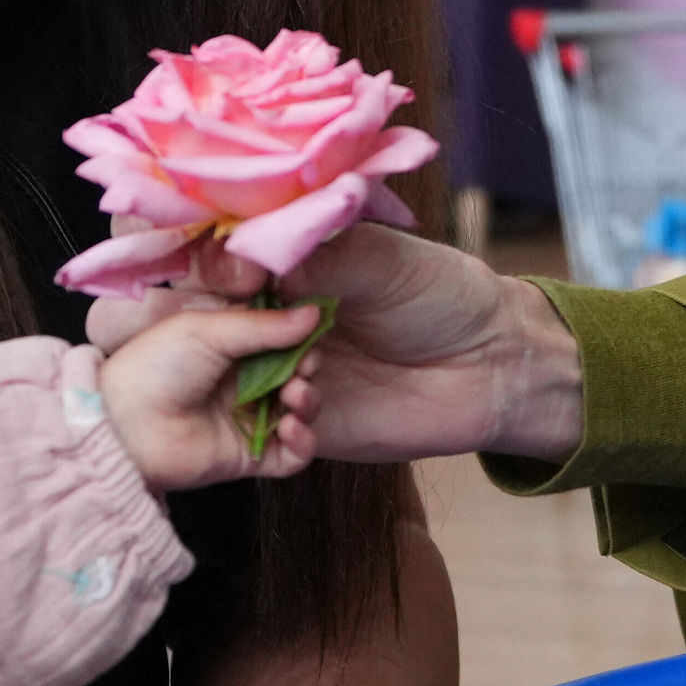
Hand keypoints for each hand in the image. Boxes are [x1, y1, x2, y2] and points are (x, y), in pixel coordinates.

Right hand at [86, 223, 580, 462]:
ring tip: (309, 379)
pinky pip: (264, 433)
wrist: (493, 366)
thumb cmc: (442, 293)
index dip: (192, 259)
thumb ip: (316, 255)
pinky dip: (275, 431)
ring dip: (247, 384)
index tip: (210, 271)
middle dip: (195, 332)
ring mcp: (279, 368)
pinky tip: (309, 420)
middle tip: (226, 336)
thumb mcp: (382, 260)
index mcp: (282, 257)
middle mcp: (268, 312)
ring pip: (223, 381)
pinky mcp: (302, 419)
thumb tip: (243, 254)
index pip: (208, 252)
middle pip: (194, 320)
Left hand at [91, 300, 323, 487]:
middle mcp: (244, 381)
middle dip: (308, 368)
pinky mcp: (250, 456)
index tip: (313, 330)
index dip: (301, 334)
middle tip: (304, 367)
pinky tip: (292, 427)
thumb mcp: (208, 331)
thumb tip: (315, 313)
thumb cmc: (155, 367)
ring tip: (295, 396)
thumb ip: (264, 325)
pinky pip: (293, 455)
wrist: (124, 424)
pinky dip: (303, 442)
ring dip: (309, 402)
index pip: (282, 337)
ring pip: (301, 411)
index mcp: (231, 345)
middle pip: (297, 373)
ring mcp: (248, 419)